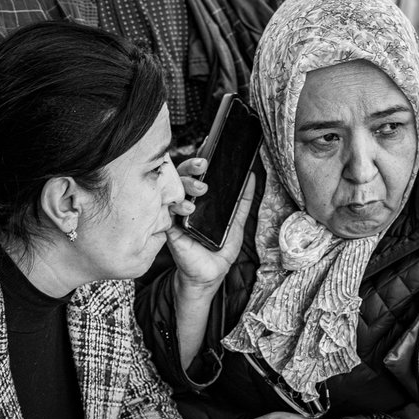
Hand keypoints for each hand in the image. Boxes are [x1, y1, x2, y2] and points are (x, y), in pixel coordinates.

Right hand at [166, 157, 255, 292]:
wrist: (206, 276)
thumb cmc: (217, 252)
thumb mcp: (235, 225)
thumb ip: (242, 203)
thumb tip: (251, 178)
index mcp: (198, 199)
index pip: (197, 173)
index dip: (201, 157)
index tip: (210, 142)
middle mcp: (184, 201)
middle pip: (183, 174)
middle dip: (193, 165)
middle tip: (205, 163)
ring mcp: (174, 212)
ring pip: (173, 186)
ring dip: (188, 182)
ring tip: (201, 188)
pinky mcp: (167, 225)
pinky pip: (167, 207)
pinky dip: (178, 204)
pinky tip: (188, 207)